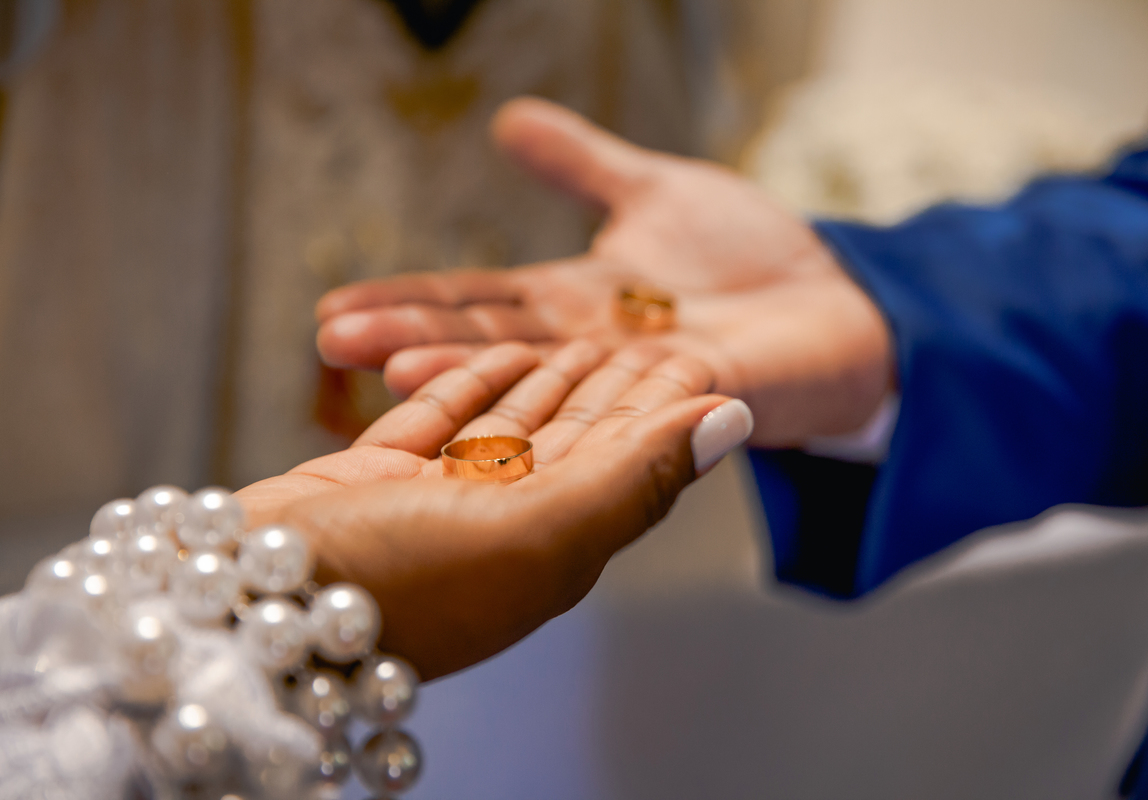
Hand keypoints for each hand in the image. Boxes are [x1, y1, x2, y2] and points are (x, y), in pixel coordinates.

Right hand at [235, 341, 747, 678]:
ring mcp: (439, 504)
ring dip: (547, 379)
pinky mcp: (380, 479)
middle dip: (613, 386)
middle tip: (649, 325)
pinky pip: (442, 420)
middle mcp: (503, 528)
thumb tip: (736, 420)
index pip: (630, 462)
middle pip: (575, 442)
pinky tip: (497, 350)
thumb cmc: (403, 584)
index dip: (665, 406)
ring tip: (583, 331)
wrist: (250, 611)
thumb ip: (638, 473)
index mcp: (555, 545)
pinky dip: (471, 382)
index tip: (698, 351)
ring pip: (510, 427)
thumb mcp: (539, 531)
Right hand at [314, 97, 892, 447]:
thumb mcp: (653, 191)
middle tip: (331, 341)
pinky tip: (533, 399)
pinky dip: (584, 398)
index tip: (334, 307)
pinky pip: (637, 399)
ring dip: (473, 379)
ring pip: (548, 382)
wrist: (840, 299)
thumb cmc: (749, 254)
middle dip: (414, 343)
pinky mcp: (701, 397)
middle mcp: (596, 353)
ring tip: (394, 374)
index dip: (409, 304)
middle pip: (494, 346)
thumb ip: (581, 165)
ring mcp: (644, 381)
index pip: (478, 303)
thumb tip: (507, 120)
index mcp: (574, 306)